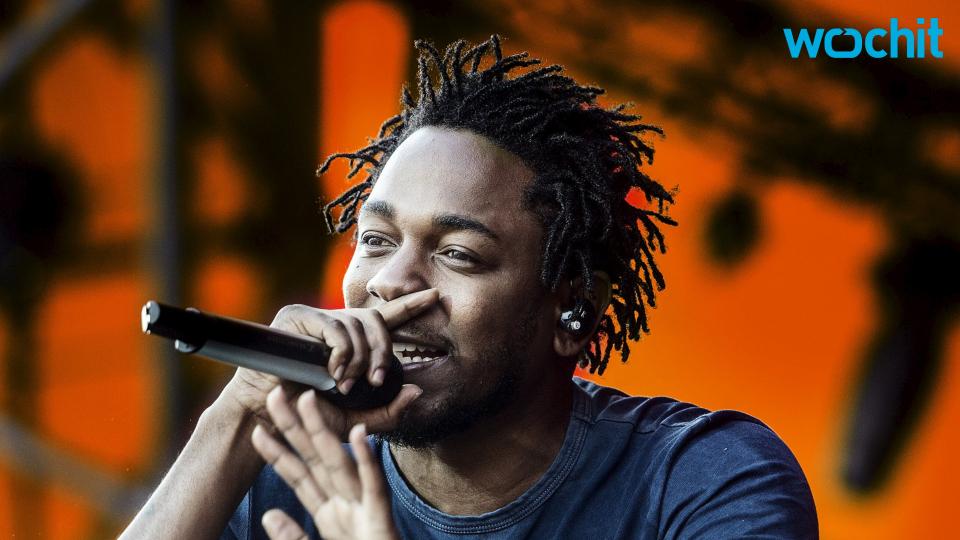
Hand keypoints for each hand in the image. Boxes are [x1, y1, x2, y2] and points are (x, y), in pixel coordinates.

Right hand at [220, 288, 438, 426]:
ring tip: (347, 384)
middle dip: (384, 349)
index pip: (385, 317)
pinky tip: (333, 372)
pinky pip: (333, 328)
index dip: (410, 306)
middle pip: (376, 320)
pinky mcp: (296, 318)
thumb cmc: (309, 418)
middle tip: (379, 379)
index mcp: (352, 342)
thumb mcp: (356, 420)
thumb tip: (418, 391)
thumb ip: (388, 412)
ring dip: (359, 358)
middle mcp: (336, 325)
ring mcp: (315, 318)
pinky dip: (340, 352)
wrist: (269, 419)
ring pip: (356, 324)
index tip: (436, 297)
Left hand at [251, 387, 398, 539]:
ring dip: (325, 432)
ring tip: (308, 401)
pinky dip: (365, 461)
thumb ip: (293, 537)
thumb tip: (270, 515)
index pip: (298, 477)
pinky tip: (356, 435)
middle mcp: (345, 505)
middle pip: (315, 460)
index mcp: (330, 514)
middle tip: (275, 395)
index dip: (277, 453)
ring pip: (340, 465)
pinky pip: (373, 486)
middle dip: (294, 428)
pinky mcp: (381, 519)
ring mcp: (364, 510)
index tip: (257, 430)